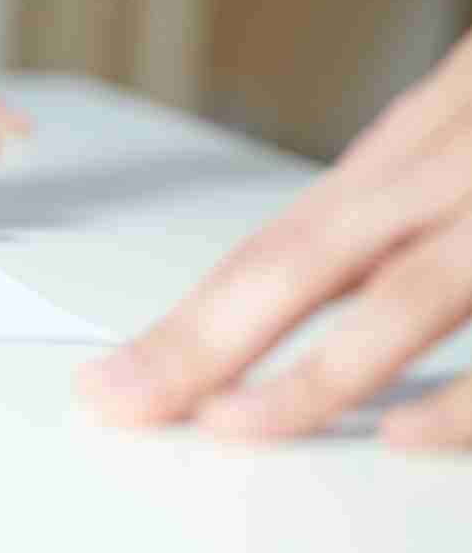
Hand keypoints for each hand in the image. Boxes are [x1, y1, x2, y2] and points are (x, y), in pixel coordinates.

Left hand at [76, 30, 471, 449]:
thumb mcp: (468, 116)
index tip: (116, 378)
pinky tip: (407, 436)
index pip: (286, 241)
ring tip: (229, 425)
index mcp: (431, 140)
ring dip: (315, 367)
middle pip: (311, 256)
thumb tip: (322, 269)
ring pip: (414, 288)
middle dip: (203, 340)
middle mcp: (466, 161)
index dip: (194, 315)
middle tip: (117, 404)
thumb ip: (415, 185)